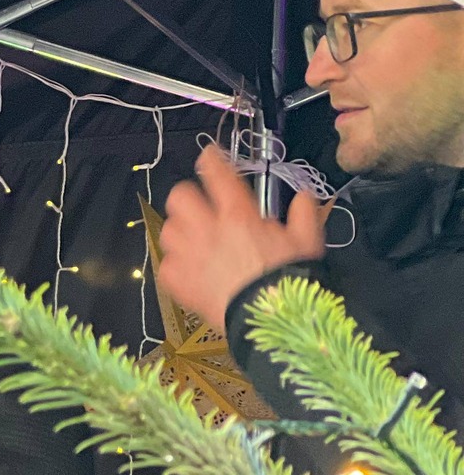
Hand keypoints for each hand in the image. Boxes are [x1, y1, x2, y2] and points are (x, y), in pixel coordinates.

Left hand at [158, 146, 326, 331]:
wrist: (269, 318)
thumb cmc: (289, 278)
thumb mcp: (307, 242)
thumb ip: (304, 214)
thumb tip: (304, 196)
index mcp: (238, 215)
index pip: (217, 174)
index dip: (211, 160)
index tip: (208, 156)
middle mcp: (206, 229)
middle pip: (178, 196)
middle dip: (188, 198)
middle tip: (200, 208)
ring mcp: (187, 255)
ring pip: (168, 228)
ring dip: (180, 231)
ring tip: (195, 240)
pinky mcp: (176, 280)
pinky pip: (166, 263)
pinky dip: (177, 265)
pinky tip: (192, 270)